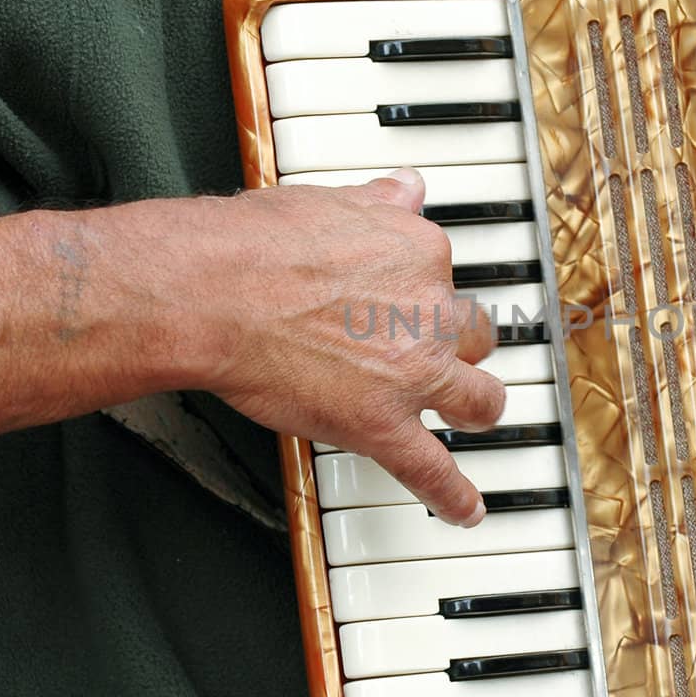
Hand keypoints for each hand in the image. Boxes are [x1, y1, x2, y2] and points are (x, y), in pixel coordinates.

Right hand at [208, 170, 503, 524]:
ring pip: (478, 399)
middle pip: (473, 336)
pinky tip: (466, 509)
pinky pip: (432, 469)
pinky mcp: (382, 424)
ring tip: (476, 416)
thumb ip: (380, 200)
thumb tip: (409, 187)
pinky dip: (453, 496)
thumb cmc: (255, 245)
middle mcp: (428, 311)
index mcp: (418, 253)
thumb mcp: (331, 200)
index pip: (443, 276)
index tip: (410, 299)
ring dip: (480, 408)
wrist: (215, 293)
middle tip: (446, 356)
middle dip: (463, 347)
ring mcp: (412, 372)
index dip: (425, 291)